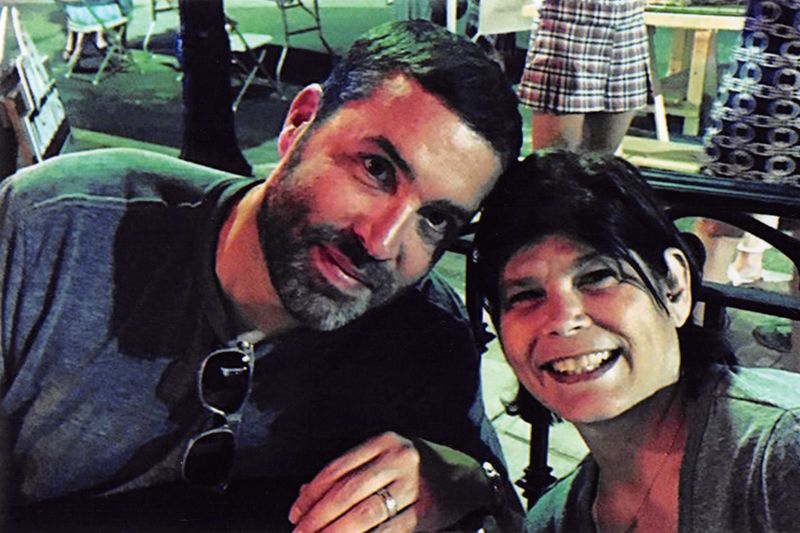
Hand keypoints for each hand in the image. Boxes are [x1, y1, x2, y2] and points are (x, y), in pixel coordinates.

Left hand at [287, 432, 490, 532]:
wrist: (467, 476)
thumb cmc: (417, 467)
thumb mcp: (386, 457)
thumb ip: (349, 472)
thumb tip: (303, 494)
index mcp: (385, 442)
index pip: (338, 468)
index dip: (311, 494)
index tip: (294, 513)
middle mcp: (400, 459)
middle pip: (348, 492)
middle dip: (317, 517)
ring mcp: (415, 486)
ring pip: (365, 514)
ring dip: (335, 532)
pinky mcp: (426, 512)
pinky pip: (388, 531)